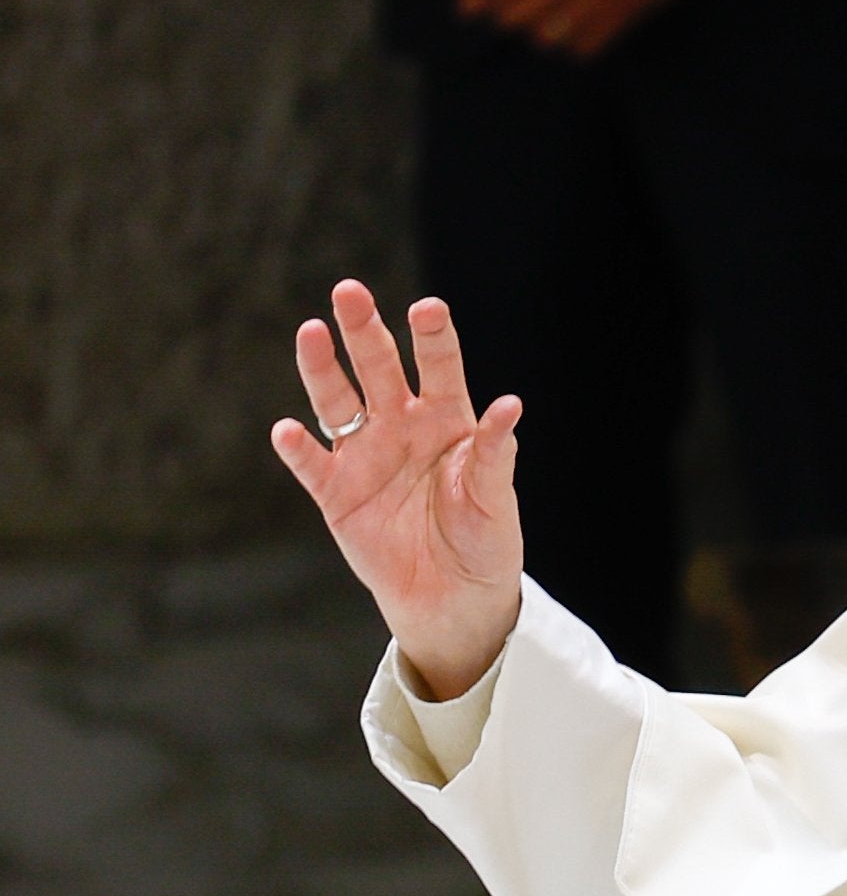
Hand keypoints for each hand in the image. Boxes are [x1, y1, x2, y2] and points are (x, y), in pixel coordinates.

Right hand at [270, 282, 523, 700]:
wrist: (458, 601)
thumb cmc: (484, 544)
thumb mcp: (496, 502)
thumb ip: (496, 455)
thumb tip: (510, 406)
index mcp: (448, 422)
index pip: (440, 368)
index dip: (433, 338)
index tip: (428, 310)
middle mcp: (402, 427)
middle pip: (379, 368)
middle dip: (365, 331)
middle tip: (350, 293)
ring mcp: (366, 456)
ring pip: (337, 402)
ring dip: (322, 369)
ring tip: (311, 334)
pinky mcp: (338, 494)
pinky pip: (313, 465)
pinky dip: (299, 449)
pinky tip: (288, 431)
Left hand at [460, 0, 735, 57]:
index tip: (464, 10)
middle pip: (524, 13)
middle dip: (508, 17)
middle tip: (502, 14)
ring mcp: (599, 0)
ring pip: (554, 36)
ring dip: (540, 33)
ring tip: (537, 28)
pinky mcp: (625, 15)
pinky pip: (590, 46)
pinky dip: (575, 46)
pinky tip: (571, 39)